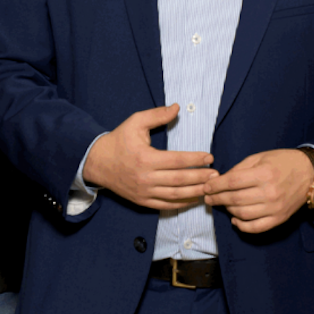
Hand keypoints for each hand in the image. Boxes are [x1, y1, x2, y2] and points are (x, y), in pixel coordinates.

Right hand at [80, 105, 217, 212]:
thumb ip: (157, 115)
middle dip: (201, 178)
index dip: (195, 159)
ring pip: (175, 195)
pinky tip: (194, 198)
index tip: (209, 157)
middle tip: (216, 175)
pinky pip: (166, 205)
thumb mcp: (135, 122)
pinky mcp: (142, 201)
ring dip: (195, 192)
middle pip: (180, 180)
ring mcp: (144, 192)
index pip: (177, 161)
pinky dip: (182, 204)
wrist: (96, 162)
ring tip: (210, 188)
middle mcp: (146, 178)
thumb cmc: (118, 140)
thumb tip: (177, 107)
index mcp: (146, 158)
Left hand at [205, 149, 313, 233]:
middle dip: (217, 198)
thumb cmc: (284, 162)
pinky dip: (242, 226)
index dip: (215, 186)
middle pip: (234, 199)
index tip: (206, 187)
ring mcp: (274, 208)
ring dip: (227, 210)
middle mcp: (269, 192)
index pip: (232, 182)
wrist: (310, 173)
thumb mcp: (260, 157)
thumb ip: (240, 168)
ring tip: (222, 204)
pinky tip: (235, 219)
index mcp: (264, 174)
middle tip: (208, 197)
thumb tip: (220, 180)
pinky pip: (255, 228)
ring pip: (242, 214)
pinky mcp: (279, 219)